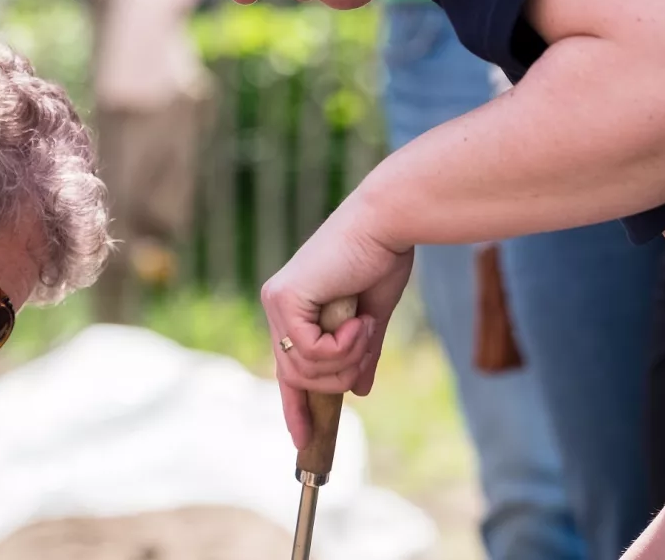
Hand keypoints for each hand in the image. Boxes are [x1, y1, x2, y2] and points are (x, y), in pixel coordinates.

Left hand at [261, 188, 413, 448]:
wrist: (387, 225)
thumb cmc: (382, 260)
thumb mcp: (370, 319)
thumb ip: (360, 353)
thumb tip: (359, 390)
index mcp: (294, 309)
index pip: (287, 367)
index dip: (294, 406)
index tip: (302, 438)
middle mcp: (277, 305)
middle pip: (298, 376)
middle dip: (338, 376)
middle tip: (365, 346)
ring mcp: (277, 302)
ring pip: (305, 370)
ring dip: (345, 360)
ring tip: (365, 328)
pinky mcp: (285, 298)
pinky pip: (310, 352)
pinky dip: (342, 345)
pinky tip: (357, 319)